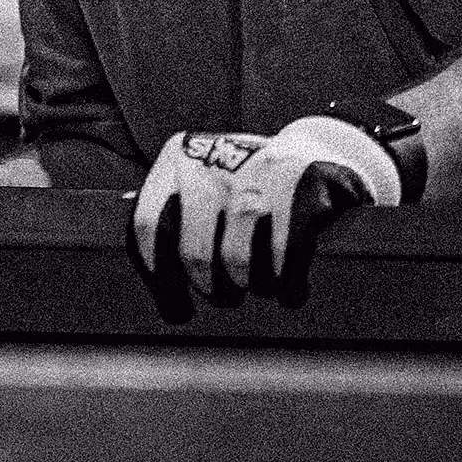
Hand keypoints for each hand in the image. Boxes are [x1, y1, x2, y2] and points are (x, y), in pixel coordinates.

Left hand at [128, 117, 401, 316]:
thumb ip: (168, 227)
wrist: (313, 151)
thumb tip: (163, 294)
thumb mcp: (198, 190)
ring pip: (239, 264)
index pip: (148, 226)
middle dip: (212, 290)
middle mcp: (214, 161)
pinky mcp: (302, 185)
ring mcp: (258, 170)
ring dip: (253, 288)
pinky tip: (291, 291)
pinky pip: (286, 261)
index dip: (159, 279)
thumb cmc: (241, 190)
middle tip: (225, 295)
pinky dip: (288, 290)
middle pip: (194, 254)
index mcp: (177, 160)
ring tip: (261, 283)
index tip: (178, 311)